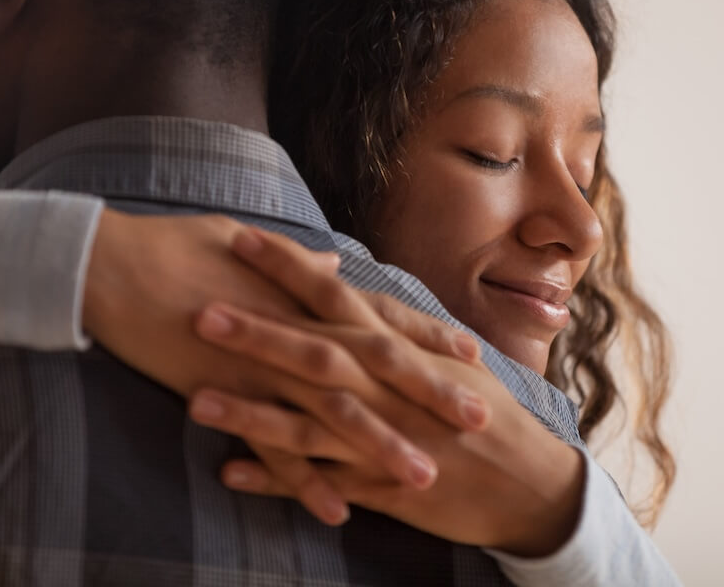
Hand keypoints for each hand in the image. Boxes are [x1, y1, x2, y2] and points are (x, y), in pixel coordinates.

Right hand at [83, 211, 487, 522]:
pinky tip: (337, 511)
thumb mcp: (244, 244)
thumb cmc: (174, 247)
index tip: (470, 353)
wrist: (107, 267)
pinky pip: (272, 447)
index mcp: (303, 292)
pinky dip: (305, 481)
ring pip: (334, 412)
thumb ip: (297, 265)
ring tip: (424, 477)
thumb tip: (330, 264)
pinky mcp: (224, 394)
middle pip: (375, 366)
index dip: (427, 335)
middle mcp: (293, 327)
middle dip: (429, 394)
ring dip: (381, 447)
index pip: (380, 315)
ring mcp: (261, 363)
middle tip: (478, 421)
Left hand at [193, 290, 586, 555]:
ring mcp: (383, 437)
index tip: (241, 237)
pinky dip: (275, 479)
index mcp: (399, 348)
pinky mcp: (381, 486)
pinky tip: (229, 473)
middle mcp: (387, 387)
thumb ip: (396, 327)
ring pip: (308, 421)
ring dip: (252, 411)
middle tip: (199, 309)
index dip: (289, 267)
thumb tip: (359, 291)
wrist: (530, 482)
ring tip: (194, 401)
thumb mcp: (445, 361)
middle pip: (315, 351)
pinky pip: (319, 482)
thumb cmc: (487, 415)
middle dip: (258, 331)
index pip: (337, 295)